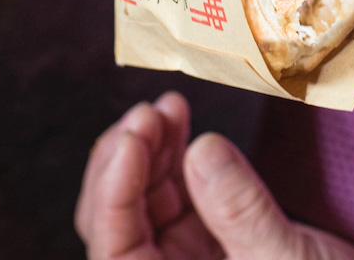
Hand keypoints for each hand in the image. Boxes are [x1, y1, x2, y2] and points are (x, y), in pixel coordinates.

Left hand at [75, 92, 353, 259]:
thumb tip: (199, 148)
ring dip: (150, 153)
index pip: (114, 249)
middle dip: (126, 162)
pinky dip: (175, 160)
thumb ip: (241, 211)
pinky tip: (184, 127)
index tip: (135, 132)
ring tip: (169, 107)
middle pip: (116, 222)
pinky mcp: (215, 246)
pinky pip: (177, 199)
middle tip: (152, 110)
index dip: (111, 190)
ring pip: (144, 205)